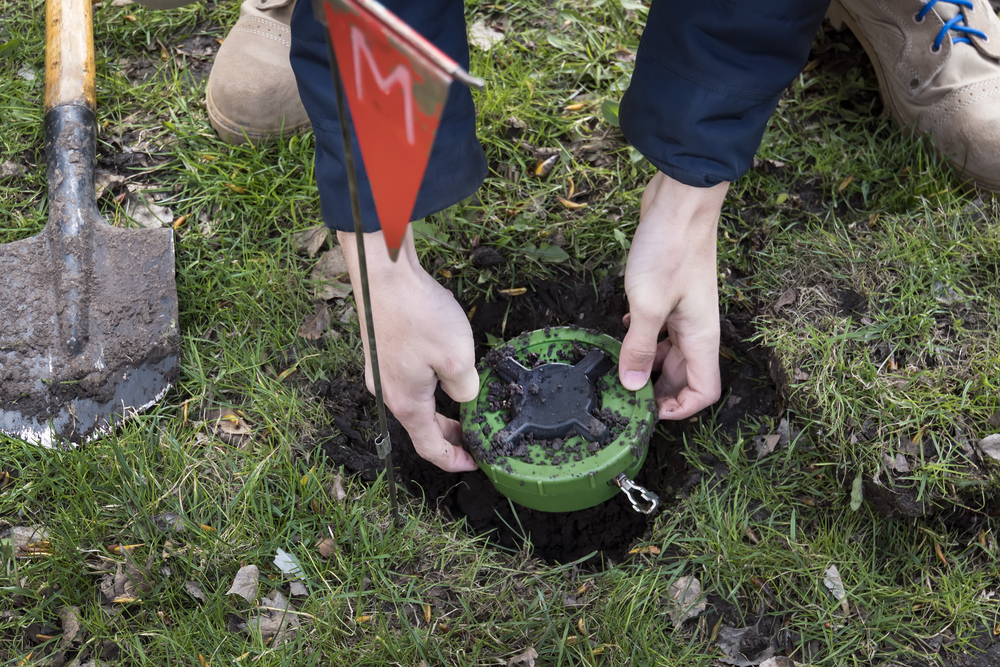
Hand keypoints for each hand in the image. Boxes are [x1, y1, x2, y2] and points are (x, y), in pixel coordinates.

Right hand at [338, 228, 478, 471]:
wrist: (383, 272)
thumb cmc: (416, 314)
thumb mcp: (457, 357)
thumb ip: (466, 387)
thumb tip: (465, 396)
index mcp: (406, 403)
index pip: (430, 447)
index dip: (454, 460)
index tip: (475, 463)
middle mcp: (388, 391)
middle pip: (422, 425)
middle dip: (450, 434)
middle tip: (476, 435)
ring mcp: (382, 370)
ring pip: (416, 400)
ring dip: (441, 407)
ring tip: (466, 404)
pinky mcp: (383, 350)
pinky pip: (410, 378)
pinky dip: (430, 385)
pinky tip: (446, 369)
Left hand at [618, 171, 728, 419]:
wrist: (679, 200)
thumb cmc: (669, 248)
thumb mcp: (647, 303)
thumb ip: (638, 347)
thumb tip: (632, 386)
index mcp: (701, 337)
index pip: (705, 391)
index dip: (681, 409)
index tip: (649, 411)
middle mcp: (697, 328)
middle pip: (684, 376)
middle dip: (658, 390)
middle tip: (624, 394)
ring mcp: (684, 310)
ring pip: (670, 353)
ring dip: (647, 363)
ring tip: (618, 366)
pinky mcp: (670, 294)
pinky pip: (660, 329)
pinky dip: (644, 337)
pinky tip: (622, 331)